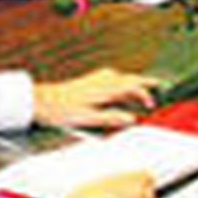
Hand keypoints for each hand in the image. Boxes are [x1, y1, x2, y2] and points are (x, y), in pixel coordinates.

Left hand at [36, 68, 157, 128]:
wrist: (42, 100)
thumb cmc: (61, 109)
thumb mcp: (89, 119)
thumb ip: (112, 118)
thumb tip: (131, 119)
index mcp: (105, 88)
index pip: (133, 85)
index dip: (146, 90)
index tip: (156, 96)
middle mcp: (102, 80)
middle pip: (129, 79)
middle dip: (143, 85)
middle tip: (154, 92)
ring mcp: (95, 78)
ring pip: (121, 78)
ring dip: (132, 85)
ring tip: (140, 93)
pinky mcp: (89, 80)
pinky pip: (112, 79)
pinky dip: (121, 84)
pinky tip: (118, 90)